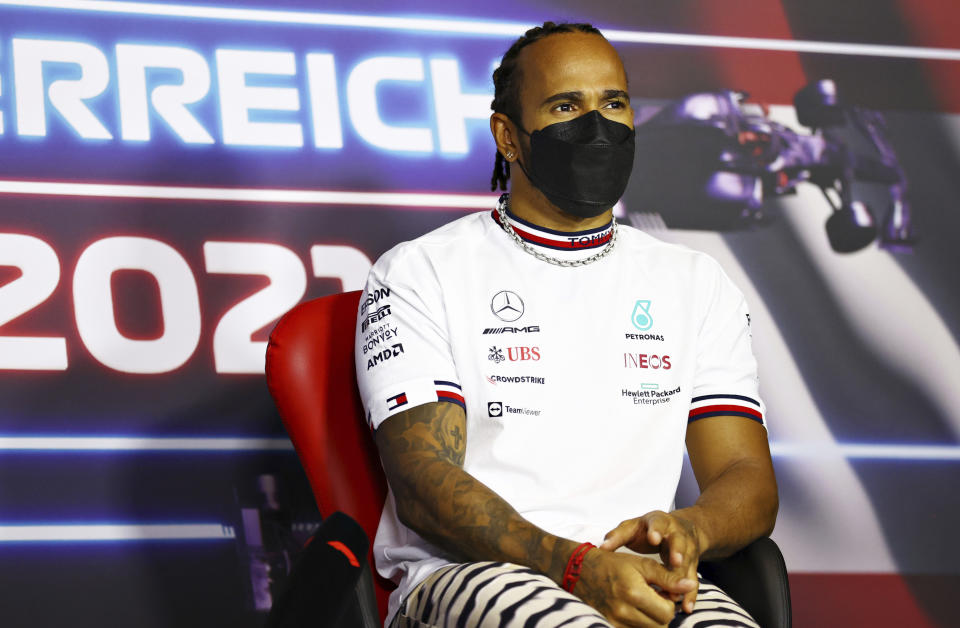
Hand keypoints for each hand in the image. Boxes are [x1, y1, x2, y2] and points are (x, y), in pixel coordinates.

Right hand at [573, 549, 696, 626]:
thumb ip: (667, 577)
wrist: (579, 570)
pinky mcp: (608, 626)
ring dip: (651, 620)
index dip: (668, 601)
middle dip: (661, 613)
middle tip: (652, 598)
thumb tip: (690, 586)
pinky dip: (638, 624)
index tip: (660, 591)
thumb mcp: (641, 565)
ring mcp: (614, 621)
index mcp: (634, 593)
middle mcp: (623, 611)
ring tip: (642, 603)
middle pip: (660, 626)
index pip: (667, 612)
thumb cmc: (612, 564)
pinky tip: (633, 610)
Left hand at [600, 511, 705, 613]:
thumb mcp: (633, 527)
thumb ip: (619, 536)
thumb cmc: (648, 529)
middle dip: (677, 552)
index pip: (659, 523)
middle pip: (679, 542)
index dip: (657, 530)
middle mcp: (677, 534)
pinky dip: (689, 595)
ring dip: (683, 579)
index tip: (653, 538)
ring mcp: (687, 551)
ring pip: (688, 564)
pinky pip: (692, 581)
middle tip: (675, 562)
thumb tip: (602, 548)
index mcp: (660, 522)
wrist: (678, 529)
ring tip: (677, 594)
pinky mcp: (691, 566)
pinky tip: (686, 607)